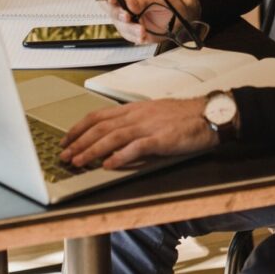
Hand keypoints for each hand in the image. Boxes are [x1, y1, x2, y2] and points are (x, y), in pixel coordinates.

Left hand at [60, 97, 216, 168]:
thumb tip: (114, 137)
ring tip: (79, 162)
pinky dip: (121, 156)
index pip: (98, 116)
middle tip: (65, 155)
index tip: (66, 139)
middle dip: (79, 142)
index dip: (79, 128)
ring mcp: (149, 126)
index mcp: (134, 109)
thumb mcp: (154, 114)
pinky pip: (137, 147)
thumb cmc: (184, 116)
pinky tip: (109, 164)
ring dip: (93, 150)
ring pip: (114, 137)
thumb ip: (135, 123)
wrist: (209, 113)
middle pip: (101, 127)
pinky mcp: (162, 139)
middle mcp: (138, 115)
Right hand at [102, 0, 194, 44]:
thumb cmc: (169, 4)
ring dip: (128, 26)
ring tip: (141, 30)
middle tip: (126, 16)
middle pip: (109, 3)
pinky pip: (126, 33)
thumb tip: (128, 2)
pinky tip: (143, 35)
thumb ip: (143, 1)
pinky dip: (134, 35)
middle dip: (116, 11)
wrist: (177, 20)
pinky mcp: (128, 28)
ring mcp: (125, 14)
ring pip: (117, 20)